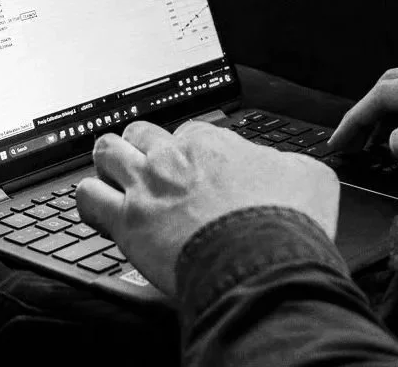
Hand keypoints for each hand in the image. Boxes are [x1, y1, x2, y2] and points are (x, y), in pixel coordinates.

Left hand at [76, 120, 339, 295]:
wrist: (261, 264)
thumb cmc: (286, 222)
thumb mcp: (309, 175)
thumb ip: (288, 164)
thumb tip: (288, 168)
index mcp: (215, 143)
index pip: (191, 132)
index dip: (192, 149)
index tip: (196, 164)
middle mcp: (175, 157)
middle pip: (144, 134)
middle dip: (142, 143)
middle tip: (145, 156)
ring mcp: (147, 187)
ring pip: (109, 154)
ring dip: (108, 159)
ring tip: (108, 166)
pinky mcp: (126, 222)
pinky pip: (87, 198)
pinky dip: (88, 196)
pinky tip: (93, 201)